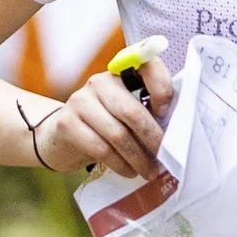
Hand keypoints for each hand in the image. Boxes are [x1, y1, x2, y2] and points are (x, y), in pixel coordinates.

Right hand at [32, 48, 177, 177]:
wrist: (61, 137)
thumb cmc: (104, 126)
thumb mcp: (125, 112)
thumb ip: (146, 112)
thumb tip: (176, 136)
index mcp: (120, 72)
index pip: (146, 65)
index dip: (161, 87)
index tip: (166, 113)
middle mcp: (99, 82)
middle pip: (132, 111)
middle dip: (152, 138)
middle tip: (165, 157)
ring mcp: (80, 101)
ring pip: (117, 134)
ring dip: (138, 158)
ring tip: (149, 171)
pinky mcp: (67, 123)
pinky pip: (101, 148)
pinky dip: (120, 164)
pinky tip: (129, 172)